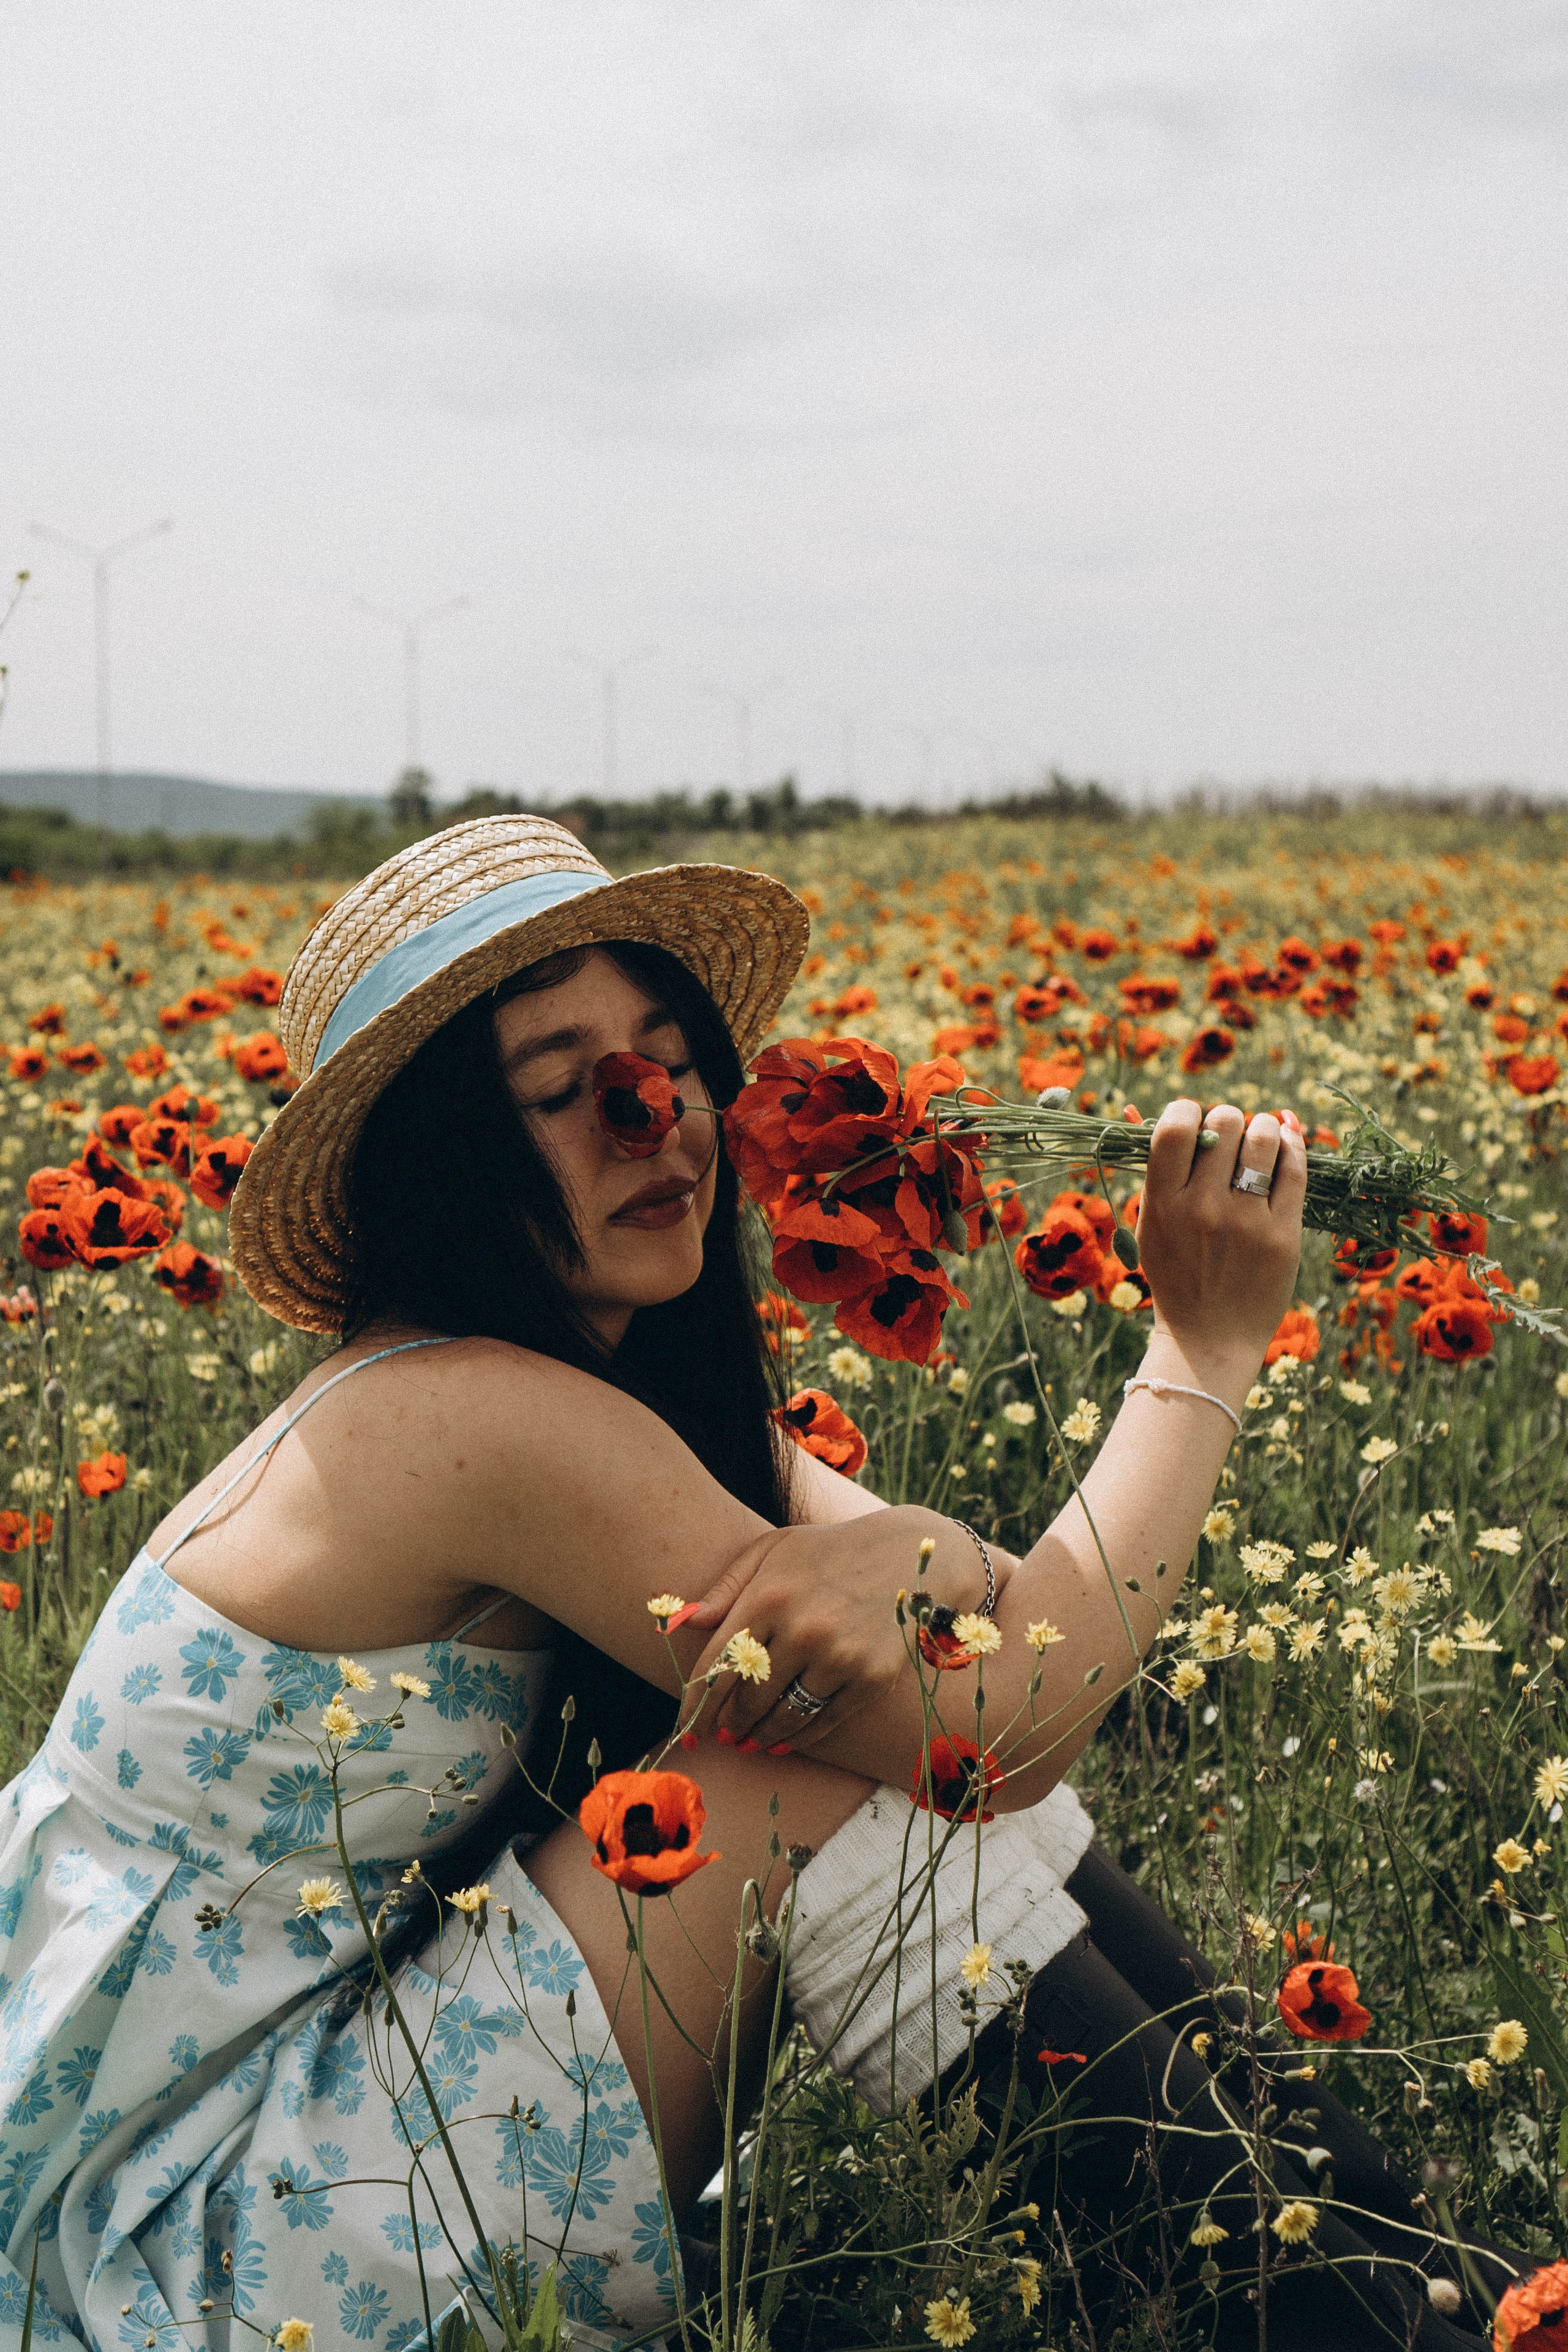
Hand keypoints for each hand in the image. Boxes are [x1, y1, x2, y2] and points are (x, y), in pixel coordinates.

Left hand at [677, 1510, 990, 1754]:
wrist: (911, 1556)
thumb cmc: (829, 1552)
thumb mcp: (773, 1551)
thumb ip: (725, 1588)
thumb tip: (676, 1624)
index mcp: (769, 1595)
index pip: (717, 1664)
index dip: (697, 1704)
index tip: (687, 1728)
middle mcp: (802, 1628)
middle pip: (748, 1697)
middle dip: (728, 1723)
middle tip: (721, 1735)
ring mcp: (839, 1656)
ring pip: (784, 1716)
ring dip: (759, 1736)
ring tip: (747, 1742)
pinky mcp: (871, 1678)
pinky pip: (824, 1721)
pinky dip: (800, 1736)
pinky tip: (784, 1740)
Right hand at [1134, 1099, 1305, 1385]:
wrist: (1210, 1340)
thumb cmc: (1177, 1278)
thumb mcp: (1151, 1229)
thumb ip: (1162, 1177)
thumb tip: (1189, 1116)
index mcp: (1161, 1205)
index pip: (1175, 1126)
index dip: (1186, 1110)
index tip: (1193, 1121)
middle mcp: (1202, 1209)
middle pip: (1224, 1122)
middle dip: (1228, 1120)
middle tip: (1229, 1139)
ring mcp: (1246, 1222)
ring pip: (1264, 1137)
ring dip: (1263, 1129)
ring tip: (1259, 1142)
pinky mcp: (1283, 1236)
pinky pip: (1296, 1170)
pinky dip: (1293, 1148)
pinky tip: (1286, 1147)